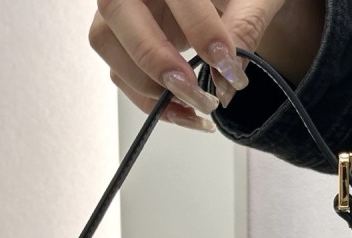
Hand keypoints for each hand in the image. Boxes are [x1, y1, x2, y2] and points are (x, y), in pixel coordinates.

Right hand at [88, 0, 323, 130]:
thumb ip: (246, 26)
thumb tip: (228, 78)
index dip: (199, 28)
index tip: (226, 63)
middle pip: (117, 10)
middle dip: (155, 58)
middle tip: (196, 91)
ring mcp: (121, 8)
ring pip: (106, 43)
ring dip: (146, 85)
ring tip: (194, 106)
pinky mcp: (121, 39)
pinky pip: (118, 72)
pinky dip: (149, 100)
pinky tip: (185, 113)